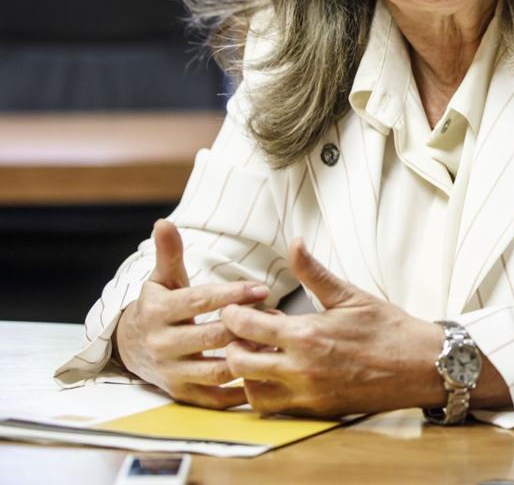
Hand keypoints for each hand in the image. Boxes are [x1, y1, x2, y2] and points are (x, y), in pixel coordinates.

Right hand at [114, 220, 268, 408]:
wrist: (131, 348)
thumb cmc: (159, 306)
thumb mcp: (163, 279)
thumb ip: (169, 254)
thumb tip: (164, 221)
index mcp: (158, 312)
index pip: (200, 301)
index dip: (232, 294)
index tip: (262, 288)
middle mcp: (162, 344)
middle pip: (212, 336)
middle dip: (247, 325)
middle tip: (277, 315)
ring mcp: (171, 372)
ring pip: (217, 369)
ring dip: (249, 356)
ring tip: (275, 342)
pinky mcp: (182, 394)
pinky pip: (216, 397)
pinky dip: (242, 390)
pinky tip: (266, 373)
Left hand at [220, 239, 446, 416]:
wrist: (420, 366)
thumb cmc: (388, 328)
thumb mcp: (350, 295)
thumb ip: (314, 272)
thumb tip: (294, 242)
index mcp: (307, 335)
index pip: (245, 327)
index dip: (233, 314)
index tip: (235, 308)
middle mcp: (301, 369)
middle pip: (238, 362)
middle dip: (233, 344)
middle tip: (244, 332)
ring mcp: (307, 394)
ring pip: (250, 392)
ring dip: (246, 373)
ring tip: (260, 354)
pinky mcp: (316, 410)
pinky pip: (274, 408)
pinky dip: (266, 392)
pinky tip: (278, 374)